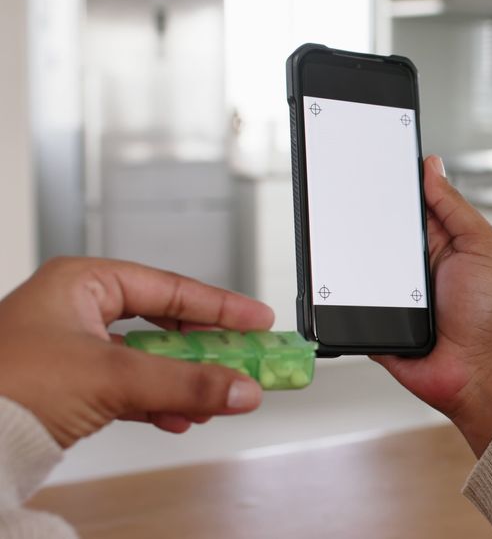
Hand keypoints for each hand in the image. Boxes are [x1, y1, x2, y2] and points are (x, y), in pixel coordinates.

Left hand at [0, 258, 272, 447]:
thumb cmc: (10, 383)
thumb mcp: (115, 377)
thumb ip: (187, 382)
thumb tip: (241, 388)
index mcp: (83, 282)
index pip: (170, 287)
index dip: (220, 305)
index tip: (258, 320)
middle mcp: (77, 308)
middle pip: (163, 324)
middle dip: (204, 351)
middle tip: (244, 359)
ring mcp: (70, 347)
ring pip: (147, 359)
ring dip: (182, 382)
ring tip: (216, 397)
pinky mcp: (66, 384)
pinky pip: (128, 387)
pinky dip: (156, 402)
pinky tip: (178, 417)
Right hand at [372, 156, 491, 455]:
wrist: (479, 372)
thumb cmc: (491, 314)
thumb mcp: (482, 246)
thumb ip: (454, 206)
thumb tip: (431, 167)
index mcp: (440, 242)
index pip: (409, 203)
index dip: (392, 183)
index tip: (372, 159)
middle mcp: (414, 265)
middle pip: (378, 228)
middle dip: (363, 214)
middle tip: (347, 196)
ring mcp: (392, 293)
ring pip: (357, 261)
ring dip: (352, 253)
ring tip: (345, 239)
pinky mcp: (375, 319)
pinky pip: (347, 300)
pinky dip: (342, 291)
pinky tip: (338, 279)